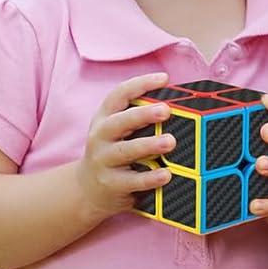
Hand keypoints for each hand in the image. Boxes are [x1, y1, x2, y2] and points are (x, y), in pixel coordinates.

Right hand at [76, 73, 174, 219]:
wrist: (88, 189)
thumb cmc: (114, 150)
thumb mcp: (119, 130)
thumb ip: (141, 116)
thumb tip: (179, 102)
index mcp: (105, 117)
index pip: (119, 95)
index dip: (140, 84)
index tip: (164, 78)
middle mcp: (100, 136)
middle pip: (119, 121)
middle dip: (142, 114)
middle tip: (166, 110)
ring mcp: (103, 160)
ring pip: (125, 151)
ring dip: (149, 145)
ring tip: (170, 141)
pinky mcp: (111, 184)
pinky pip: (132, 180)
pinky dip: (149, 177)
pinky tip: (166, 174)